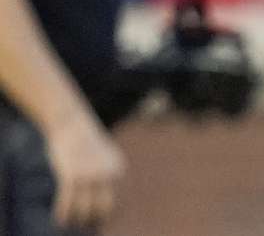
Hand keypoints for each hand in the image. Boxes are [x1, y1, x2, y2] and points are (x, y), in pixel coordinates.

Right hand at [43, 113, 125, 229]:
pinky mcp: (71, 175)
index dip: (108, 215)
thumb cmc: (86, 142)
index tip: (99, 223)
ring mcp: (89, 175)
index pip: (117, 200)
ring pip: (84, 209)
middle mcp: (107, 174)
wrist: (72, 124)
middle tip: (85, 226)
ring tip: (70, 225)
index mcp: (118, 170)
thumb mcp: (103, 157)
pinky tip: (59, 220)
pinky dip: (63, 214)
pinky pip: (67, 202)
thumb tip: (102, 198)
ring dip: (76, 220)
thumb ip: (106, 175)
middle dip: (94, 220)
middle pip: (104, 208)